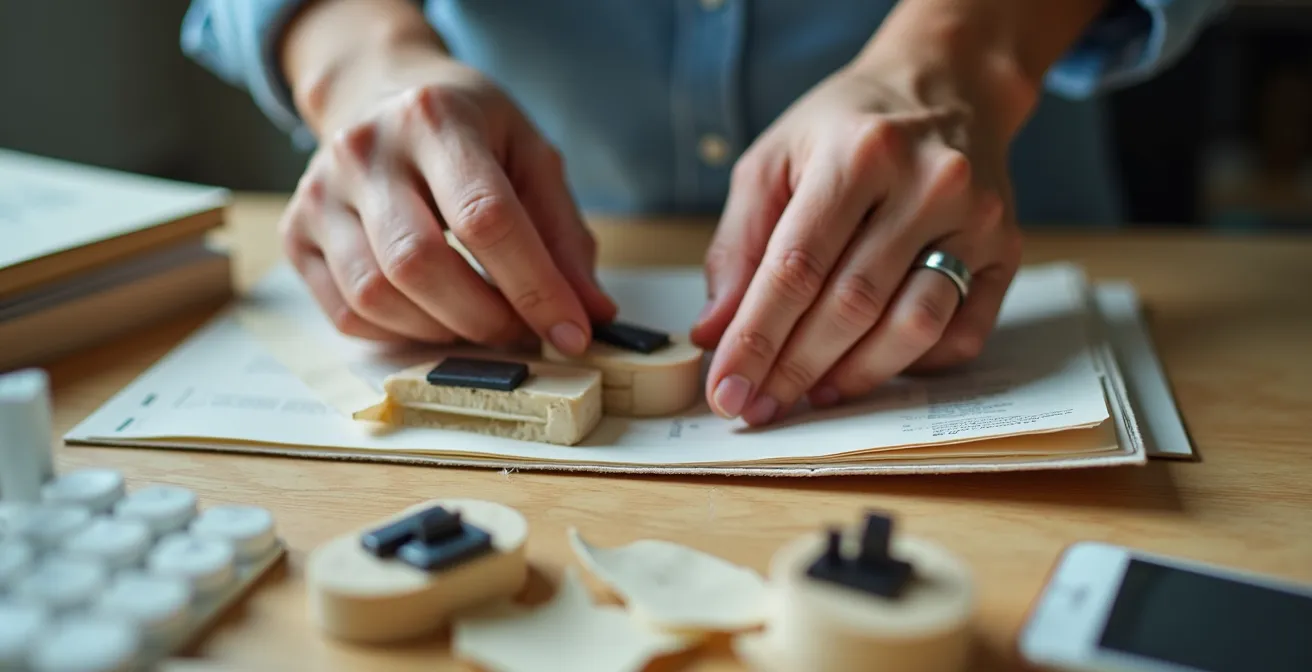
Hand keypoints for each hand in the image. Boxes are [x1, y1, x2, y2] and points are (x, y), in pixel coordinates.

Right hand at [278, 48, 614, 352]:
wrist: (381, 93)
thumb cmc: (468, 130)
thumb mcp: (530, 156)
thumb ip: (563, 235)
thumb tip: (591, 314)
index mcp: (435, 118)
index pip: (486, 218)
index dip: (535, 287)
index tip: (573, 333)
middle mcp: (365, 150)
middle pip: (420, 264)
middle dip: (485, 319)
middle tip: (524, 332)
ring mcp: (319, 192)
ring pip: (376, 296)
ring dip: (442, 332)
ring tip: (481, 322)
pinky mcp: (296, 233)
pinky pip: (346, 314)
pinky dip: (400, 334)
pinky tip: (433, 316)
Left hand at [691, 59, 1022, 424]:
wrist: (945, 85)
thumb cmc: (846, 129)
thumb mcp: (773, 162)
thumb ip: (739, 248)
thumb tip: (714, 333)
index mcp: (858, 153)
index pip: (797, 267)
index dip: (756, 338)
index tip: (725, 387)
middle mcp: (928, 183)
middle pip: (853, 304)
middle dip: (795, 368)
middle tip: (757, 406)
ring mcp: (976, 219)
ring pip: (913, 327)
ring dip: (854, 376)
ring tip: (810, 394)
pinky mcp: (1005, 250)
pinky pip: (963, 334)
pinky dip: (914, 366)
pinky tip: (870, 366)